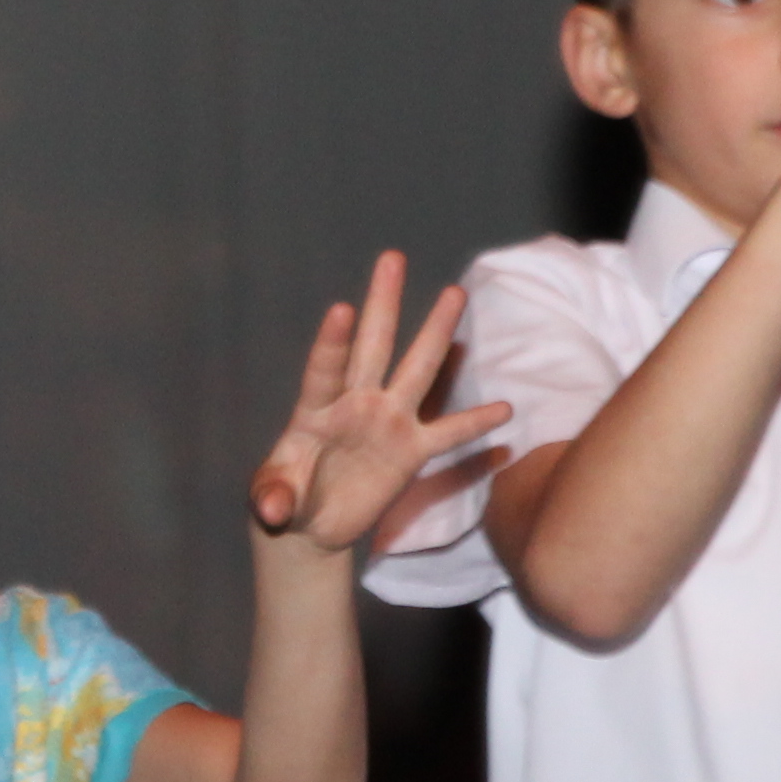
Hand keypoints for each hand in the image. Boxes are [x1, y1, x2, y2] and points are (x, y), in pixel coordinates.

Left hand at [246, 253, 512, 548]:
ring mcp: (388, 422)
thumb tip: (275, 511)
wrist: (313, 523)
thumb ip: (275, 499)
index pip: (325, 370)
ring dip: (436, 334)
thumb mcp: (275, 501)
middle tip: (391, 258)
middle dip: (382, 304)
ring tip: (454, 292)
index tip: (341, 308)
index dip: (332, 342)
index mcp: (315, 410)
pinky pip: (449, 435)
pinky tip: (505, 409)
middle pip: (372, 347)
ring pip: (418, 371)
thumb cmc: (285, 500)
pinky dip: (475, 424)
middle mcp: (355, 404)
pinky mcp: (412, 450)